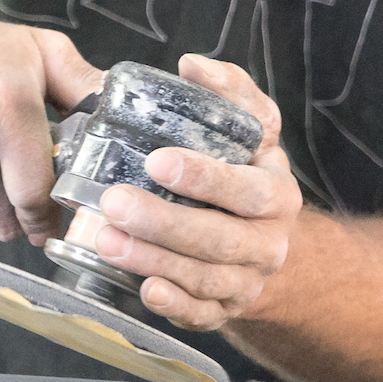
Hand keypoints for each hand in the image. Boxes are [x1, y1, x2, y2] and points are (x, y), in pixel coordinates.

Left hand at [89, 54, 300, 330]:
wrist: (264, 239)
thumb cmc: (245, 173)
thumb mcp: (249, 129)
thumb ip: (228, 93)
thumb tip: (192, 65)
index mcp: (276, 193)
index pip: (246, 188)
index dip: (204, 177)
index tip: (157, 161)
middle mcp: (270, 241)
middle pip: (219, 238)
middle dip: (165, 222)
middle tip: (114, 202)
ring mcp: (249, 280)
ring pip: (204, 277)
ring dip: (154, 260)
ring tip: (106, 240)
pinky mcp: (226, 310)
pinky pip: (202, 315)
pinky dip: (173, 305)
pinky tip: (143, 289)